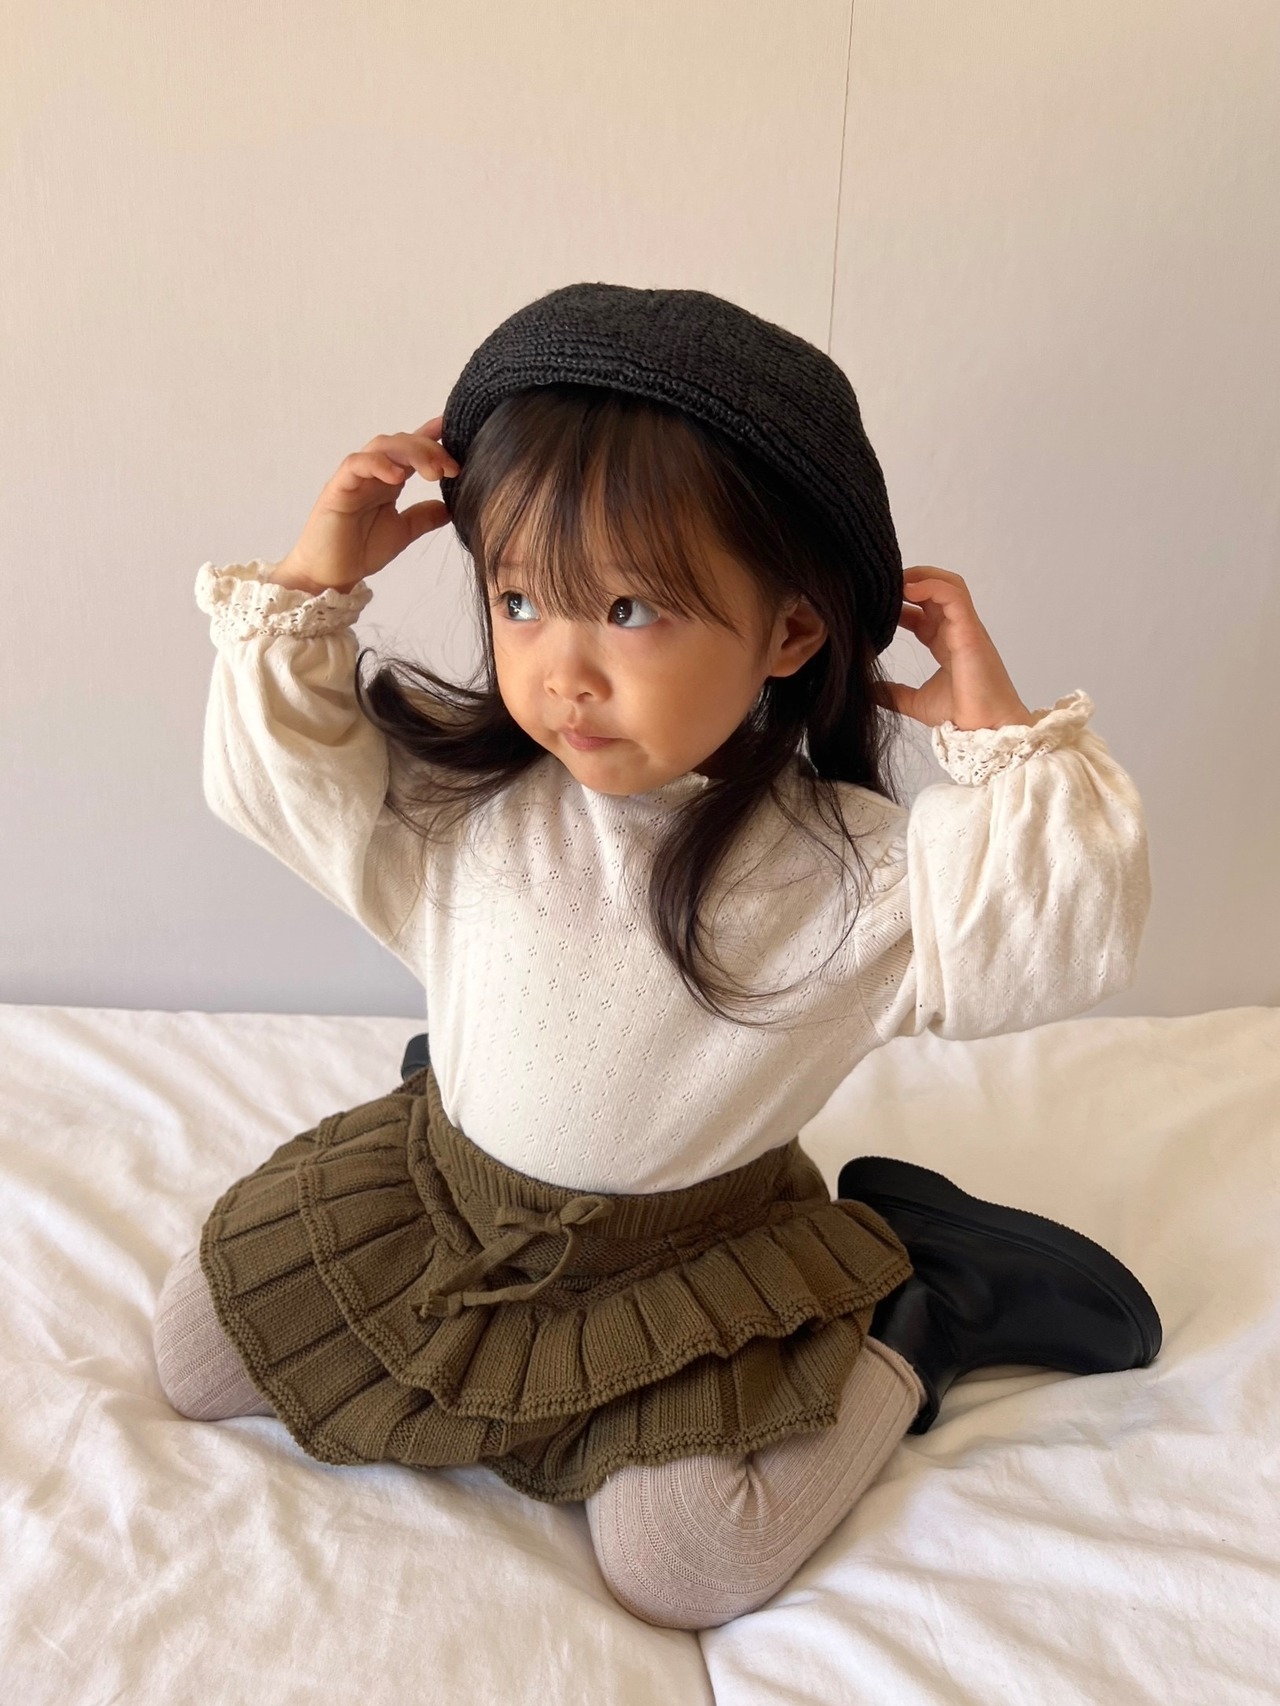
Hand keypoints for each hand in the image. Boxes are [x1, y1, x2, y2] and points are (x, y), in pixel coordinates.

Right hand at [270, 416, 460, 596]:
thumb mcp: (403, 532)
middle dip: (430, 449)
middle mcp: (373, 473)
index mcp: (388, 480)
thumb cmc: (359, 550)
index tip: (459, 431)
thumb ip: (424, 517)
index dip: (432, 436)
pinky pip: (356, 464)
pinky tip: (398, 477)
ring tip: (432, 472)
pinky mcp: (337, 488)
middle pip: (401, 442)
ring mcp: (354, 478)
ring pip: (382, 446)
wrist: (329, 575)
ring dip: (411, 453)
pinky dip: (378, 464)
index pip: (411, 449)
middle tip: (451, 468)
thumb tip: (452, 507)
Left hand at [879, 567, 1032, 730]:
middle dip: (911, 579)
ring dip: (922, 576)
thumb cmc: (961, 715)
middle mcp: (956, 630)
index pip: (923, 610)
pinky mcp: (970, 631)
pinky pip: (954, 596)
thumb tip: (867, 690)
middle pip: (937, 589)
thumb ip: (893, 693)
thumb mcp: (915, 702)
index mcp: (945, 642)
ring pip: (949, 585)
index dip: (900, 601)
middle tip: (883, 584)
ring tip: (895, 579)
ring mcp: (965, 628)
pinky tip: (908, 588)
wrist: (984, 730)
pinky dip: (932, 586)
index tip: (876, 603)